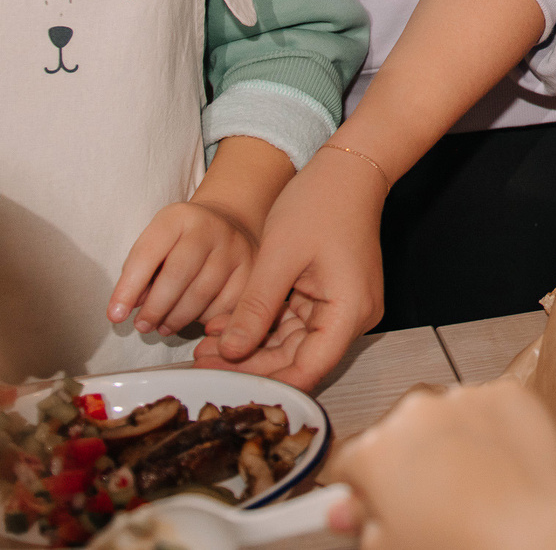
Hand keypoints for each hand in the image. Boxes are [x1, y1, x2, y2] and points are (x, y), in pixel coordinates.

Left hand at [108, 198, 256, 336]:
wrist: (230, 223)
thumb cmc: (181, 241)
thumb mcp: (157, 242)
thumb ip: (140, 272)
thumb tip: (128, 309)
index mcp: (178, 217)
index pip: (148, 253)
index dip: (128, 287)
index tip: (115, 315)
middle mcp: (210, 228)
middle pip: (177, 275)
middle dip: (155, 307)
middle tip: (142, 326)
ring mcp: (236, 248)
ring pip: (202, 295)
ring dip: (176, 318)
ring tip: (162, 326)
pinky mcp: (252, 271)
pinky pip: (225, 306)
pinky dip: (204, 319)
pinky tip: (192, 319)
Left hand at [194, 146, 385, 389]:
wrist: (348, 171)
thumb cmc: (320, 204)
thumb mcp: (278, 256)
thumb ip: (255, 309)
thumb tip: (229, 352)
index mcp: (349, 312)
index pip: (308, 370)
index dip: (266, 383)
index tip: (224, 384)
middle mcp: (353, 318)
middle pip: (300, 359)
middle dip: (252, 363)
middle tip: (202, 361)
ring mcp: (343, 309)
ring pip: (294, 344)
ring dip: (254, 345)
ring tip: (207, 345)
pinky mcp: (331, 298)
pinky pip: (297, 323)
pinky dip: (266, 325)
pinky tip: (230, 326)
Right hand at [325, 379, 555, 549]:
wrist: (530, 534)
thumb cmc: (461, 544)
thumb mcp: (389, 547)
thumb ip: (361, 523)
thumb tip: (345, 511)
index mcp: (375, 450)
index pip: (351, 461)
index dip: (364, 487)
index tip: (378, 499)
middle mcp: (414, 413)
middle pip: (399, 434)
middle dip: (408, 461)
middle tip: (431, 501)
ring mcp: (462, 398)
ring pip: (445, 417)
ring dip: (451, 441)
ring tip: (472, 487)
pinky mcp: (505, 394)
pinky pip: (489, 408)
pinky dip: (492, 430)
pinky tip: (501, 465)